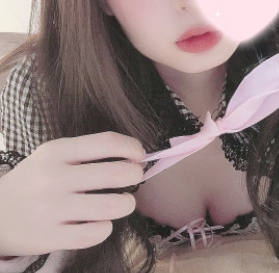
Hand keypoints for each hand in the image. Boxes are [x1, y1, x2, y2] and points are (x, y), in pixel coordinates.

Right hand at [0, 132, 143, 255]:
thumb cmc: (34, 180)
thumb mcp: (52, 156)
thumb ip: (86, 152)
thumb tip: (132, 155)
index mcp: (57, 151)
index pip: (106, 142)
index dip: (131, 147)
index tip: (140, 155)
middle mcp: (54, 177)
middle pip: (115, 173)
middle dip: (134, 175)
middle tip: (135, 177)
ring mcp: (52, 209)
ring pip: (111, 206)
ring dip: (126, 203)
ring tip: (124, 202)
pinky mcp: (51, 237)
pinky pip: (95, 233)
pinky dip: (105, 228)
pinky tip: (102, 223)